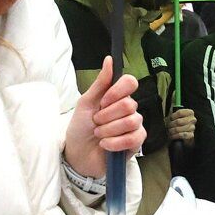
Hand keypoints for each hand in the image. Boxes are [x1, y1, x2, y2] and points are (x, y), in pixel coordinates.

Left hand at [64, 58, 144, 177]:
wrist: (78, 155)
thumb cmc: (80, 128)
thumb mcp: (85, 103)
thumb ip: (100, 83)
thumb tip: (109, 60)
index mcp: (117, 97)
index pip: (130, 83)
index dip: (117, 92)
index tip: (103, 101)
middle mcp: (128, 110)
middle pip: (129, 104)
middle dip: (107, 116)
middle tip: (96, 122)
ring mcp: (134, 126)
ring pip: (131, 121)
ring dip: (108, 130)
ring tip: (99, 134)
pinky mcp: (136, 143)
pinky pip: (133, 138)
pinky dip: (114, 142)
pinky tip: (105, 145)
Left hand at [166, 106, 196, 142]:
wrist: (180, 134)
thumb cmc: (176, 123)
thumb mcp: (174, 114)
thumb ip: (174, 108)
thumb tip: (173, 100)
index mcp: (190, 112)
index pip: (179, 112)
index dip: (172, 116)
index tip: (170, 118)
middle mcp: (193, 119)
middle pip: (178, 121)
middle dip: (171, 125)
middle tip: (168, 126)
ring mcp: (192, 128)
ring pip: (179, 129)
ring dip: (172, 131)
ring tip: (169, 131)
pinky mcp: (191, 135)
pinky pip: (182, 135)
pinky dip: (175, 136)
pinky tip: (172, 135)